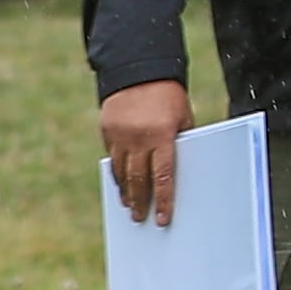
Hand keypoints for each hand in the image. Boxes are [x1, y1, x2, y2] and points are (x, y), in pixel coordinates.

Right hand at [100, 79, 189, 226]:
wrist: (140, 70)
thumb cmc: (169, 97)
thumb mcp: (183, 118)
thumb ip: (180, 143)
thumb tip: (176, 174)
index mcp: (163, 136)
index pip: (164, 177)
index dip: (164, 200)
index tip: (163, 219)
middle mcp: (139, 138)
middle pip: (139, 179)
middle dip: (140, 201)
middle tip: (140, 217)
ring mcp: (120, 135)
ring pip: (121, 172)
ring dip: (125, 191)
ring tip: (129, 204)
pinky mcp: (107, 130)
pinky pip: (112, 157)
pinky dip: (116, 172)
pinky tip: (121, 183)